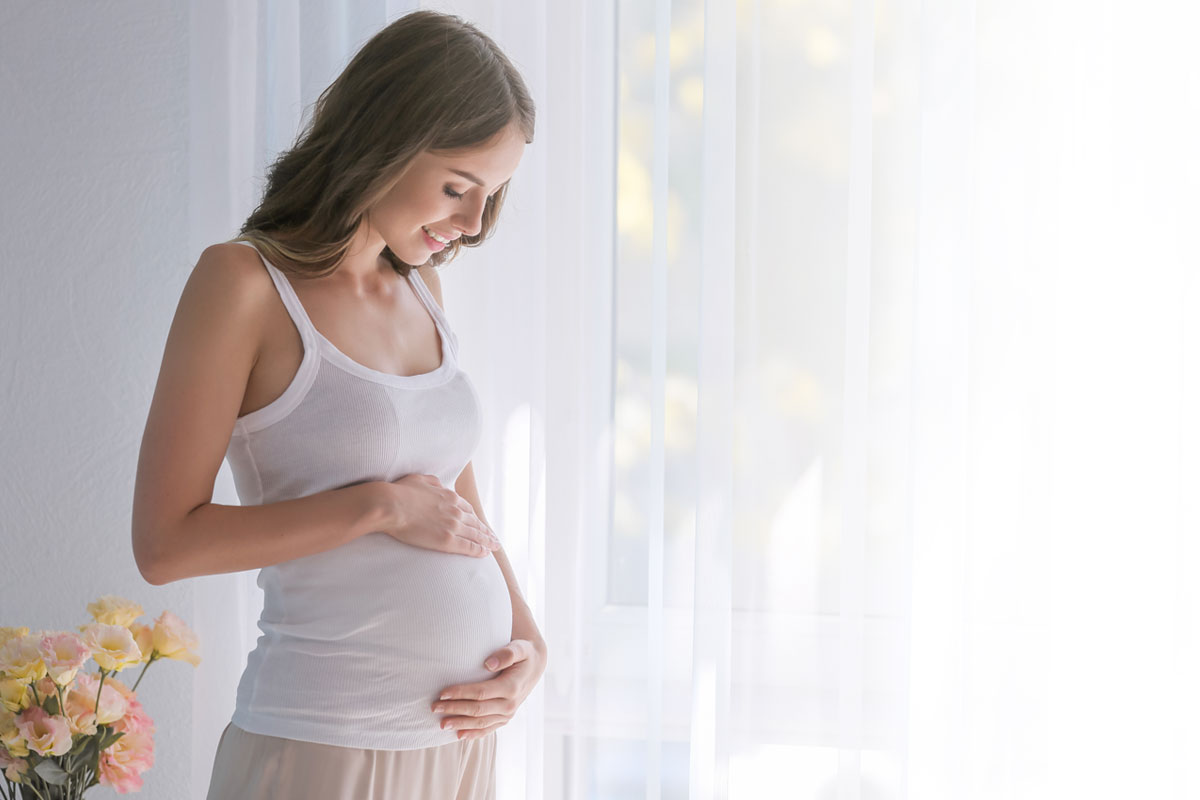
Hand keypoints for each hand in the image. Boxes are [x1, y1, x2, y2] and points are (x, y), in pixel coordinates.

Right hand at [380, 474, 500, 557]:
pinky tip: (485, 553)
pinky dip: (479, 550)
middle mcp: (455, 511)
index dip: (475, 517)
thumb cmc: (399, 491)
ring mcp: (452, 526)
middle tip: (494, 538)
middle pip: (475, 523)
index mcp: (449, 496)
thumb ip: (433, 483)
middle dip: (486, 531)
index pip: (468, 509)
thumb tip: (439, 486)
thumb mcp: (420, 480)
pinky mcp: (447, 540)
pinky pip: (468, 546)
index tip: (480, 523)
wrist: (391, 504)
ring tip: (494, 547)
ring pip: (475, 535)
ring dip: (487, 541)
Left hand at [432, 638, 547, 739]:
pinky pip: (488, 729)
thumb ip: (507, 654)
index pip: (481, 693)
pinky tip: (459, 736)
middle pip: (477, 710)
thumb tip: (488, 664)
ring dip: (460, 724)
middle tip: (434, 707)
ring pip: (480, 723)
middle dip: (454, 709)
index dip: (461, 693)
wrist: (534, 666)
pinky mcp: (505, 719)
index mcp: (511, 687)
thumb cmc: (524, 654)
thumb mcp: (520, 648)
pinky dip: (473, 734)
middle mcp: (510, 704)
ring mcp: (508, 714)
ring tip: (441, 724)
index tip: (442, 692)